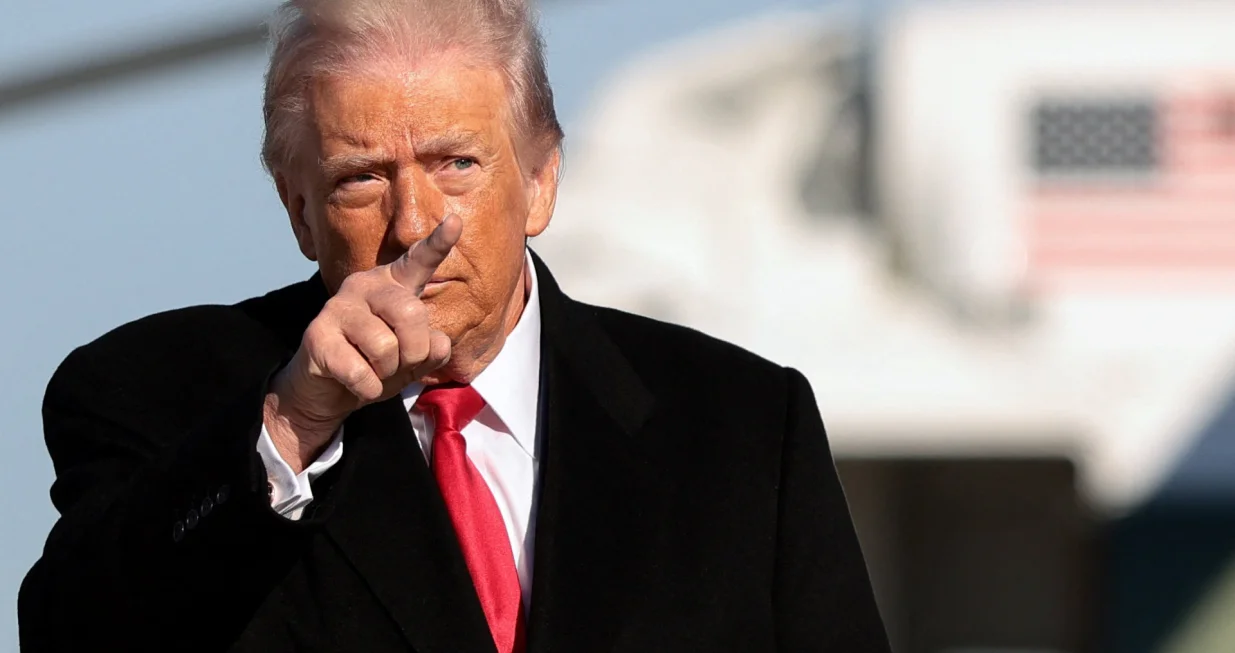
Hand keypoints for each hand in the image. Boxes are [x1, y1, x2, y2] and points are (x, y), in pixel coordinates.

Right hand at [263, 215, 460, 472]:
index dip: (438, 243)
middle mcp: (364, 286)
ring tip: (373, 370)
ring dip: (387, 373)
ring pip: (386, 346)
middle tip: (399, 364)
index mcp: (392, 285)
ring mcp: (337, 308)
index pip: (419, 261)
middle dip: (414, 351)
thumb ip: (433, 348)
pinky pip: (362, 372)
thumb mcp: (414, 359)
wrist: (327, 392)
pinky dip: (368, 388)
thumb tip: (436, 343)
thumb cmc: (377, 366)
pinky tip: (356, 383)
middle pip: (410, 313)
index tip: (456, 221)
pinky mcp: (317, 336)